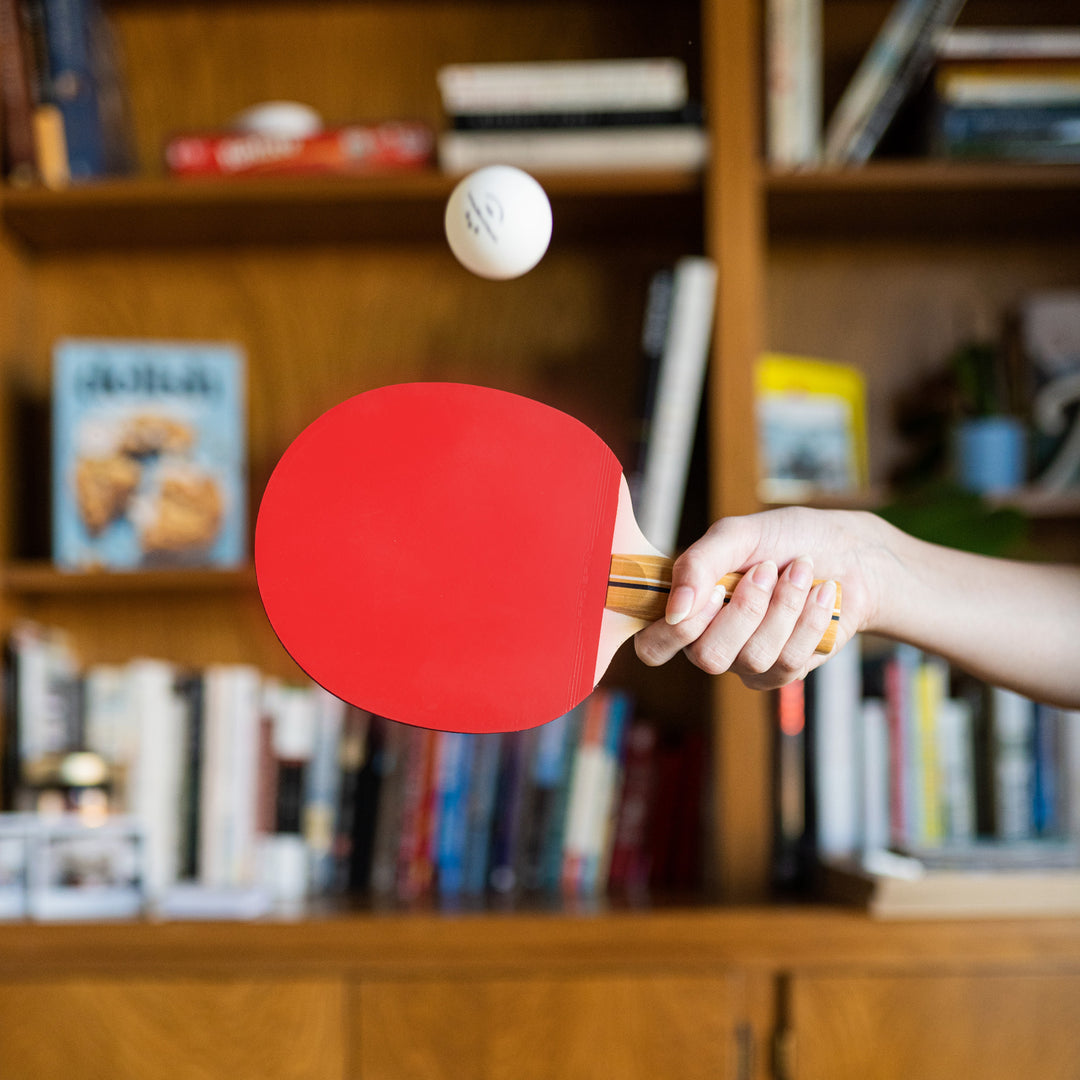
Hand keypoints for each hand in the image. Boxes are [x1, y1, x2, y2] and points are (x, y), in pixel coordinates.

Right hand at [634, 507, 881, 689]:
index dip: (678, 629)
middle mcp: (710, 642)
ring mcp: (747, 663)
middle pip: (707, 658)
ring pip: (754, 657)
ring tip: (800, 571)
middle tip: (766, 570)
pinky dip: (809, 618)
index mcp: (686, 610)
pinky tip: (820, 593)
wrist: (849, 552)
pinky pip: (790, 661)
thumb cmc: (786, 540)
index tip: (716, 587)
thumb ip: (698, 563)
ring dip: (785, 606)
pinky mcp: (785, 672)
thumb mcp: (736, 535)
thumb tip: (676, 608)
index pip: (653, 647)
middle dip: (745, 610)